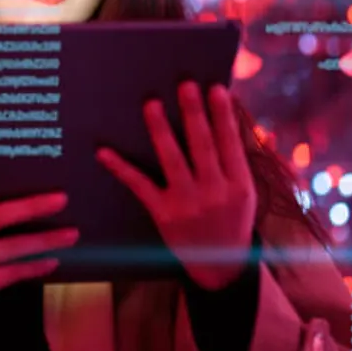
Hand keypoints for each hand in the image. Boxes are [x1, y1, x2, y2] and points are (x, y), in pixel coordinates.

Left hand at [96, 82, 256, 289]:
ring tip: (151, 104)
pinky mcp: (162, 214)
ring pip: (172, 160)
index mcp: (239, 185)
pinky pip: (140, 186)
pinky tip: (104, 151)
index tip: (215, 90)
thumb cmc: (232, 218)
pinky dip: (121, 168)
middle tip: (185, 84)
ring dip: (161, 131)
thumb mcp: (246, 192)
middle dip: (194, 115)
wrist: (219, 266)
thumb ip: (237, 157)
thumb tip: (228, 117)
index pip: (230, 144)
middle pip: (203, 147)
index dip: (223, 117)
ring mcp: (187, 204)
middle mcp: (214, 193)